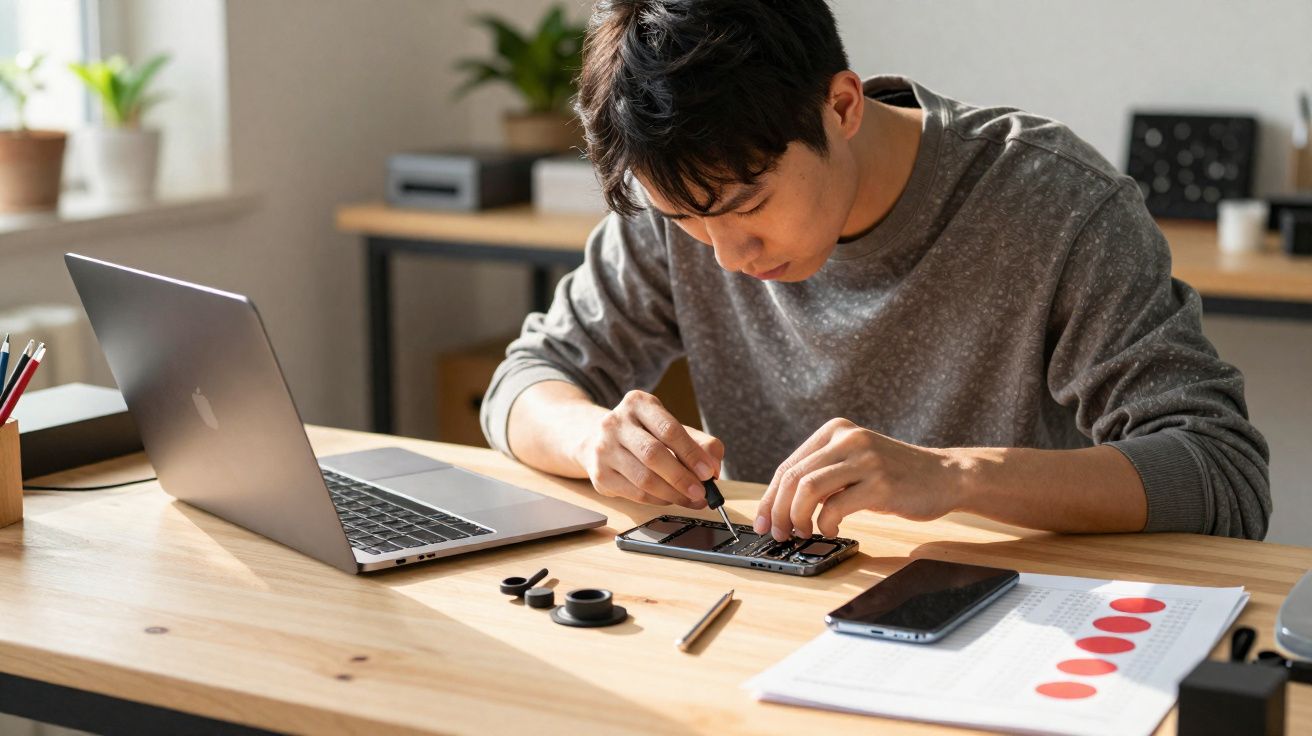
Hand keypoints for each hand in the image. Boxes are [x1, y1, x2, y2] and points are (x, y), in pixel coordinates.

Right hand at [573, 390, 723, 507]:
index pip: (669, 429)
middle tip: (701, 492)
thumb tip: (714, 467)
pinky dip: (658, 500)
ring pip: (643, 478)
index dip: (691, 453)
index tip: (709, 472)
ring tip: (690, 499)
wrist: (599, 440)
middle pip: (654, 454)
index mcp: (638, 403)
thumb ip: (700, 443)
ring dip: (673, 494)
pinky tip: (670, 499)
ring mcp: (604, 449)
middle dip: (682, 477)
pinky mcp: (599, 475)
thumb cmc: (644, 435)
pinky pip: (635, 493)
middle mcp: (616, 422)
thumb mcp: (671, 428)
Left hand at [754, 418, 961, 539]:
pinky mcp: (880, 483)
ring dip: (797, 518)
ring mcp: (865, 459)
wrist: (945, 476)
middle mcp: (848, 439)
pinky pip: (836, 506)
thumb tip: (780, 507)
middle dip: (778, 511)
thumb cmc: (895, 476)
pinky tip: (831, 529)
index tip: (762, 521)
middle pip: (794, 478)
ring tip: (803, 533)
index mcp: (836, 431)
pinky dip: (825, 523)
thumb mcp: (855, 463)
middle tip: (779, 533)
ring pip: (808, 489)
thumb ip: (823, 474)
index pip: (788, 466)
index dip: (770, 498)